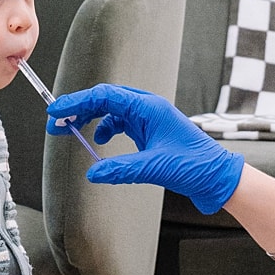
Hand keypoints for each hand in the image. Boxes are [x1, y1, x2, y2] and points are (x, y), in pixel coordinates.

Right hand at [46, 84, 244, 215]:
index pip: (105, 96)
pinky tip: (99, 143)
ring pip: (112, 112)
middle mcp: (148, 109)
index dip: (77, 102)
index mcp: (149, 108)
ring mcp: (150, 120)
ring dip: (90, 119)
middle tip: (56, 123)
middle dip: (79, 109)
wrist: (218, 178)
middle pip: (105, 100)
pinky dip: (106, 130)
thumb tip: (92, 173)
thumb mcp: (155, 168)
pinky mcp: (151, 133)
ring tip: (72, 132)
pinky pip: (121, 124)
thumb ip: (121, 169)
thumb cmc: (195, 166)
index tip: (56, 111)